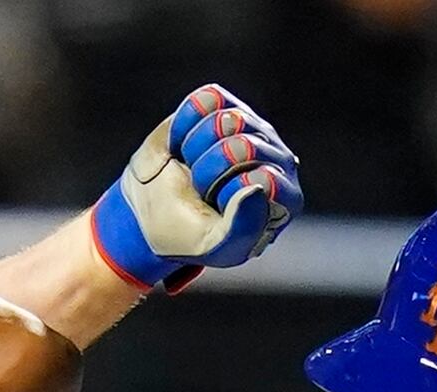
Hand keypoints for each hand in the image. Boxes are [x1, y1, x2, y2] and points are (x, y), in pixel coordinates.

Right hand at [91, 84, 301, 292]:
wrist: (151, 210)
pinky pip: (205, 101)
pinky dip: (183, 126)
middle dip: (207, 172)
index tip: (216, 208)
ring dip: (194, 150)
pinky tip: (184, 147)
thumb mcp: (214, 246)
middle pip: (242, 146)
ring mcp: (250, 126)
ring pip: (223, 120)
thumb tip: (257, 184)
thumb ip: (242, 228)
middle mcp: (275, 156)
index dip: (228, 193)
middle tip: (201, 189)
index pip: (265, 178)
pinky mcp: (223, 104)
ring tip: (193, 169)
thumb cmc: (188, 233)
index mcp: (285, 196)